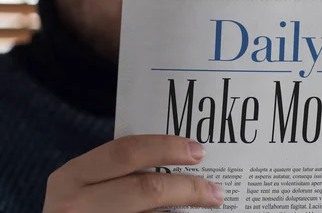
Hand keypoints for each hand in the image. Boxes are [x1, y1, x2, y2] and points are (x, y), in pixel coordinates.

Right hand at [43, 135, 223, 212]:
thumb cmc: (83, 207)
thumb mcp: (88, 185)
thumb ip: (121, 171)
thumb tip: (181, 158)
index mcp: (72, 176)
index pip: (127, 152)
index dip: (167, 148)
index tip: (199, 151)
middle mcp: (73, 205)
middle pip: (145, 189)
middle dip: (188, 187)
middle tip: (216, 190)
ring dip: (185, 211)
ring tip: (210, 205)